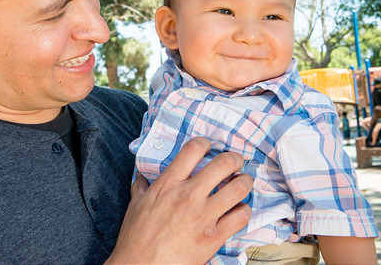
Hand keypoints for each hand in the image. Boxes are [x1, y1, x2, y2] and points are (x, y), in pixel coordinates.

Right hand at [106, 137, 252, 264]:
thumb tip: (142, 178)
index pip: (193, 149)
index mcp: (168, 183)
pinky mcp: (214, 236)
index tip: (209, 147)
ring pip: (240, 188)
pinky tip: (238, 210)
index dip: (206, 143)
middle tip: (236, 163)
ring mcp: (204, 215)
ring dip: (245, 183)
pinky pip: (241, 216)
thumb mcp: (135, 205)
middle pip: (224, 163)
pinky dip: (243, 210)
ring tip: (243, 183)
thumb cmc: (135, 238)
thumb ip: (141, 187)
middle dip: (234, 159)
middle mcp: (188, 195)